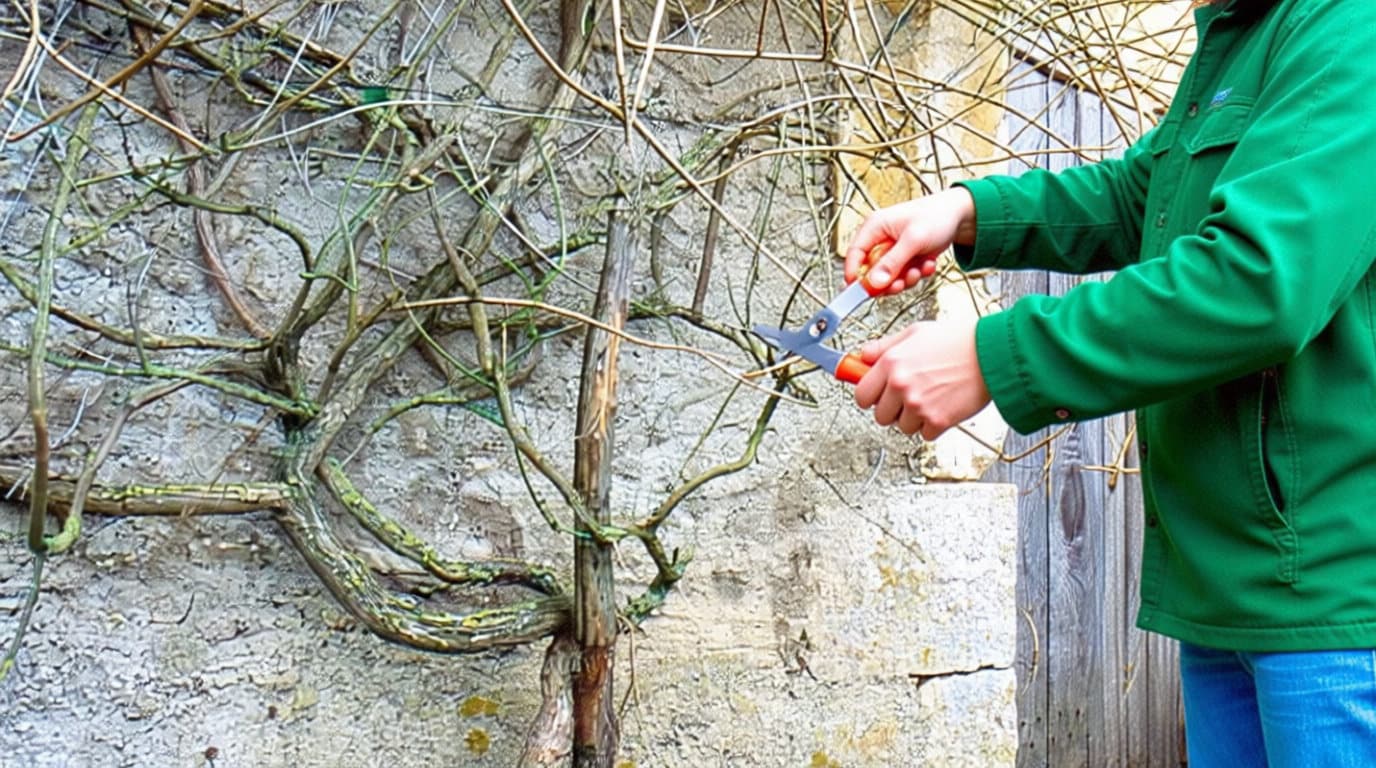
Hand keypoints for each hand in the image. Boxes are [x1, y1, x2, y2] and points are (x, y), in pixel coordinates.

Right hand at [843, 188, 976, 294]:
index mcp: (874, 227)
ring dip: (905, 278)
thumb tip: (874, 282)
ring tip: (919, 268)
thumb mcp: (913, 240)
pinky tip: (926, 263)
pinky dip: (916, 274)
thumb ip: (892, 263)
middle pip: (870, 271)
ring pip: (888, 277)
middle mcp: (880, 239)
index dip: (854, 275)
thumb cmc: (937, 216)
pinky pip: (902, 276)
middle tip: (901, 282)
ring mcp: (892, 250)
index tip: (860, 292)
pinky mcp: (904, 259)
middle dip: (888, 280)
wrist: (960, 216)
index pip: (854, 254)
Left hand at [853, 315, 990, 440]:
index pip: (861, 394)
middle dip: (892, 408)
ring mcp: (918, 406)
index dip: (870, 395)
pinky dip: (933, 424)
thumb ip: (885, 346)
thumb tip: (863, 356)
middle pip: (880, 416)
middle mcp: (901, 386)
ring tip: (930, 397)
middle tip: (907, 396)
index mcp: (891, 363)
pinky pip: (925, 434)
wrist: (993, 353)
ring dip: (913, 417)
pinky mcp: (938, 421)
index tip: (875, 394)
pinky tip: (942, 405)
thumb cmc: (959, 340)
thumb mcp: (916, 332)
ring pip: (902, 427)